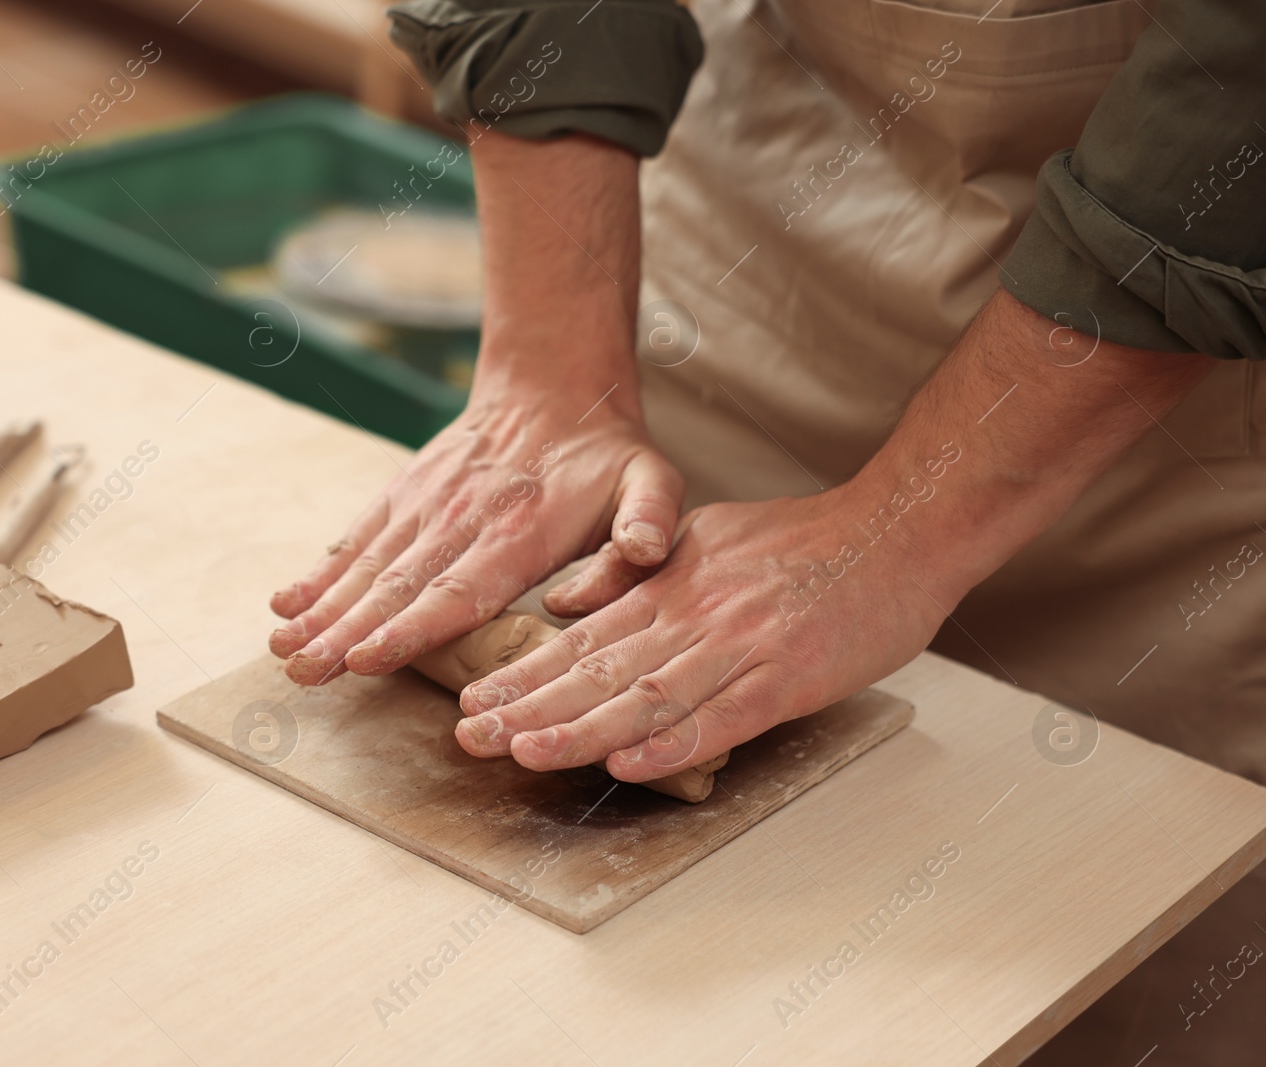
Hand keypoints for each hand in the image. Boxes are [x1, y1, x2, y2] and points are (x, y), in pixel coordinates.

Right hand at [267, 382, 682, 684]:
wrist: (553, 385)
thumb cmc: (605, 453)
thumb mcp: (652, 480)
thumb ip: (649, 520)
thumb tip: (645, 553)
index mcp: (522, 531)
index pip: (459, 589)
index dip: (410, 628)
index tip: (364, 659)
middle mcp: (463, 519)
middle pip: (398, 586)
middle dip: (346, 631)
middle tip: (305, 672)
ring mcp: (427, 505)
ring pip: (368, 566)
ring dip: (322, 608)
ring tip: (283, 649)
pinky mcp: (405, 495)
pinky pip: (358, 537)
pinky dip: (320, 571)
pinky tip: (285, 604)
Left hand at [452, 288, 1214, 782]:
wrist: (893, 534)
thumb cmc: (798, 542)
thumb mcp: (701, 536)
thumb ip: (630, 572)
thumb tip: (560, 601)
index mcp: (669, 589)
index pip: (580, 640)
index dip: (524, 675)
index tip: (474, 702)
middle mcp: (692, 618)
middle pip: (597, 672)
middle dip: (529, 708)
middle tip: (470, 739)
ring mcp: (738, 649)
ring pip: (646, 697)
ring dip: (581, 729)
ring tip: (523, 754)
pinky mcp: (786, 678)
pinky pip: (721, 717)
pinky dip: (674, 743)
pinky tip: (628, 764)